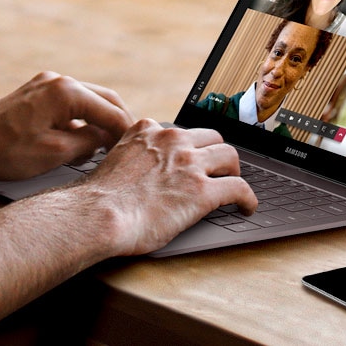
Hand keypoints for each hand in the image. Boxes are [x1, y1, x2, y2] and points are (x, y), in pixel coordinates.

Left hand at [0, 71, 133, 180]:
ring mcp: (45, 85)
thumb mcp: (54, 153)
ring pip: (86, 101)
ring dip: (99, 121)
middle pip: (103, 99)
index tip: (137, 149)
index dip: (126, 132)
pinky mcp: (35, 94)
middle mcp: (57, 81)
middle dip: (117, 122)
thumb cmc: (2, 150)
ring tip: (107, 148)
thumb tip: (106, 139)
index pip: (111, 110)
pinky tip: (82, 141)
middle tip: (128, 147)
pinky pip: (69, 104)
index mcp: (65, 92)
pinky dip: (80, 120)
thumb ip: (87, 143)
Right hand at [81, 120, 256, 256]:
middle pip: (211, 137)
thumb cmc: (99, 200)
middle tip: (217, 171)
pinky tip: (247, 207)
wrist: (97, 215)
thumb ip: (133, 158)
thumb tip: (140, 175)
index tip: (192, 158)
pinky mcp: (203, 191)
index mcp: (147, 131)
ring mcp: (189, 163)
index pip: (180, 131)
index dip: (190, 147)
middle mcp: (171, 140)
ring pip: (229, 157)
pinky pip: (239, 188)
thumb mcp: (115, 161)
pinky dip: (248, 198)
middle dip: (215, 154)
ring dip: (233, 172)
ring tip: (233, 186)